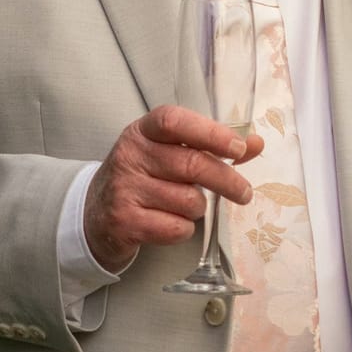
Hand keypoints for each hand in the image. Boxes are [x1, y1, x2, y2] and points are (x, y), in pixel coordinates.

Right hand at [84, 105, 264, 270]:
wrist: (95, 216)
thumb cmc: (143, 180)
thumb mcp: (169, 155)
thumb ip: (211, 148)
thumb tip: (256, 143)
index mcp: (143, 132)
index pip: (174, 121)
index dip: (210, 133)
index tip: (239, 147)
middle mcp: (130, 156)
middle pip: (192, 165)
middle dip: (227, 181)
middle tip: (244, 193)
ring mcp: (124, 189)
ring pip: (188, 201)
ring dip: (198, 209)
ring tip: (184, 207)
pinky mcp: (124, 221)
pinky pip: (176, 228)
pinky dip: (183, 230)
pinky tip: (169, 224)